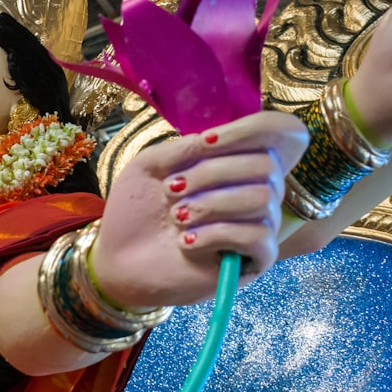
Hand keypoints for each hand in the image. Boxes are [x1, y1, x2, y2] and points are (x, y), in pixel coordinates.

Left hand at [93, 111, 308, 307]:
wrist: (118, 260)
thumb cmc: (135, 212)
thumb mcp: (150, 167)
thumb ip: (184, 147)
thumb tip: (216, 139)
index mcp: (232, 162)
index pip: (273, 133)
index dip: (249, 131)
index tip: (206, 143)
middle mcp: (253, 190)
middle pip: (266, 165)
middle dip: (213, 173)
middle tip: (172, 189)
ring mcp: (258, 225)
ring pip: (263, 199)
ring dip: (212, 204)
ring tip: (177, 217)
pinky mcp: (255, 260)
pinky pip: (259, 236)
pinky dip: (218, 234)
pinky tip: (187, 241)